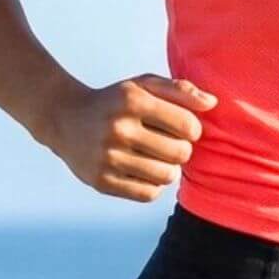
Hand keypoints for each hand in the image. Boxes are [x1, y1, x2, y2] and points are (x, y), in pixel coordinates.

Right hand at [47, 73, 215, 200]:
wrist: (65, 119)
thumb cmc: (116, 101)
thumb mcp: (143, 85)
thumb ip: (180, 90)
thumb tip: (213, 103)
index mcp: (132, 100)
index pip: (188, 125)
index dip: (193, 129)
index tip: (182, 127)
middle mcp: (118, 127)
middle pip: (181, 153)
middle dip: (183, 150)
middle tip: (171, 145)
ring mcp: (107, 156)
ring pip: (166, 176)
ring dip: (169, 169)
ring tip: (159, 159)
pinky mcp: (101, 180)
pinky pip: (148, 193)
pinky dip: (153, 185)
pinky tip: (144, 171)